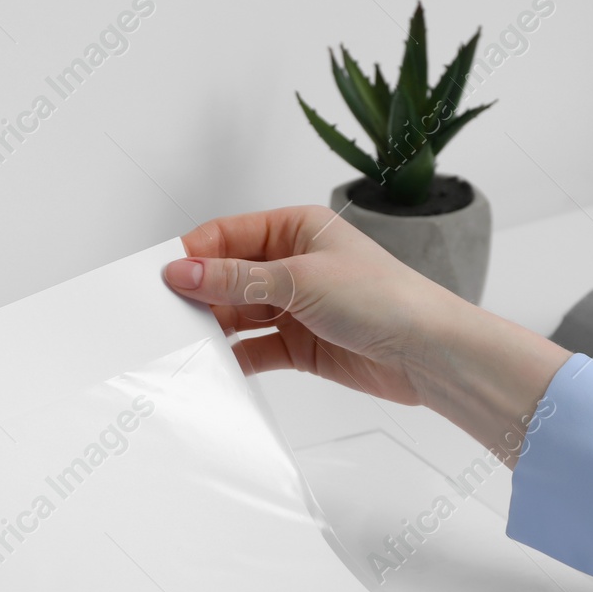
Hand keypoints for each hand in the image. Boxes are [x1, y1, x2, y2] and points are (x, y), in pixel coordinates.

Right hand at [163, 204, 570, 465]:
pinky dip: (235, 356)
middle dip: (201, 294)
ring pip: (239, 313)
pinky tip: (216, 364)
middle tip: (167, 314)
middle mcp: (294, 263)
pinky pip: (254, 348)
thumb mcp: (299, 279)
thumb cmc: (385, 299)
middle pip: (229, 275)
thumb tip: (183, 271)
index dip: (194, 255)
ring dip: (215, 327)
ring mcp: (296, 305)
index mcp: (297, 227)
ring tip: (187, 342)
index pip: (228, 235)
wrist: (429, 353)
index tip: (162, 277)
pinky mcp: (300, 345)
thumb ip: (236, 279)